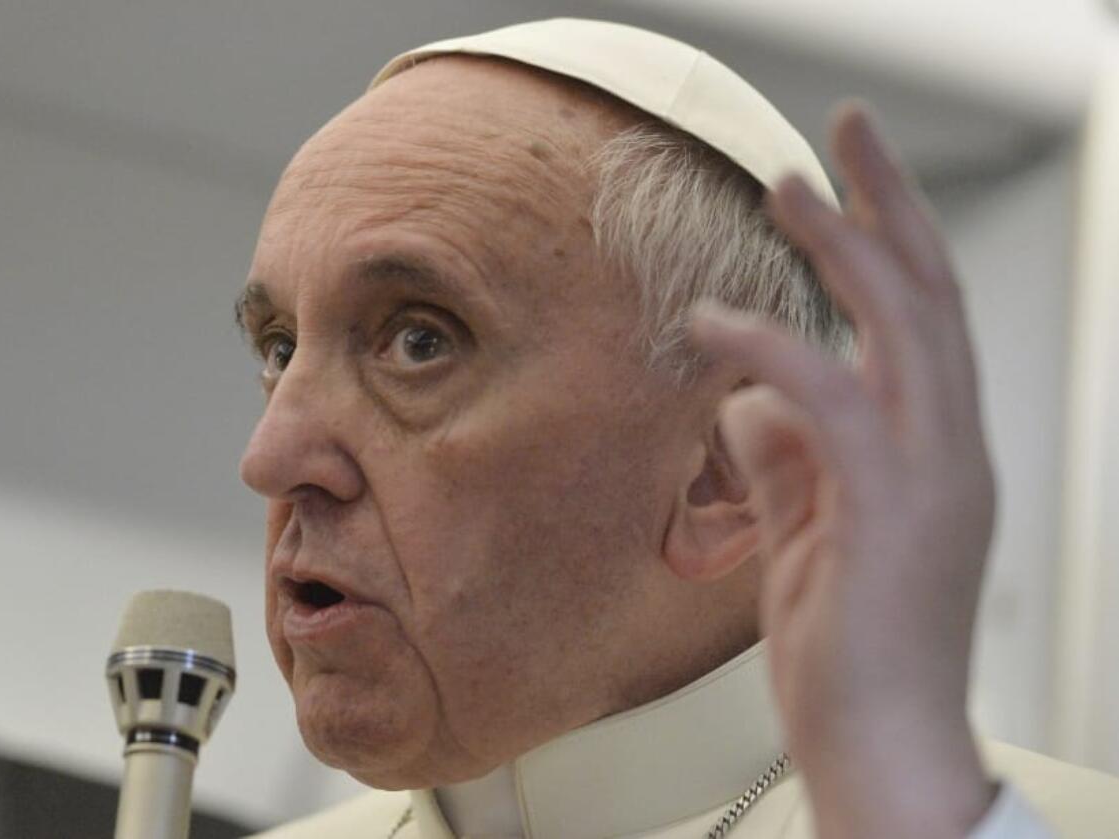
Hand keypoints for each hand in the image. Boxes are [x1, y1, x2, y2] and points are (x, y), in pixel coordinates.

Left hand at [690, 105, 996, 837]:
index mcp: (935, 452)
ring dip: (843, 248)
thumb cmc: (849, 652)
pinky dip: (774, 352)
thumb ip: (787, 459)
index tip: (851, 178)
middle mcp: (951, 451)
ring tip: (786, 188)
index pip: (925, 318)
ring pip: (903, 328)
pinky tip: (716, 325)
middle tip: (845, 129)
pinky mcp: (890, 516)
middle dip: (888, 203)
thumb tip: (747, 398)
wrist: (880, 748)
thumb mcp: (810, 534)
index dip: (894, 237)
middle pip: (931, 294)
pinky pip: (833, 405)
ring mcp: (932, 480)